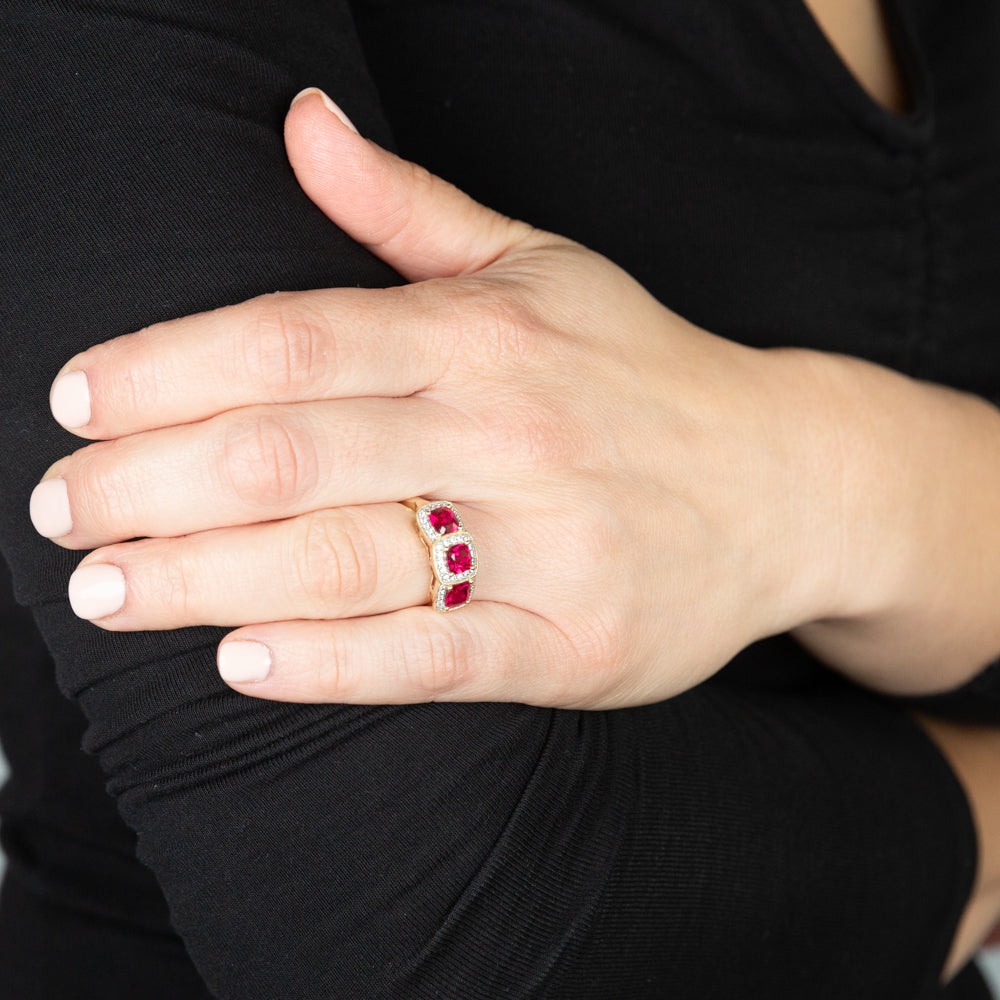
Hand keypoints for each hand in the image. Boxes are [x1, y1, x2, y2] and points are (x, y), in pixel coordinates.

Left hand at [29, 88, 849, 707]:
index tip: (76, 404)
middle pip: (289, 452)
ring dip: (203, 577)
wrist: (788, 481)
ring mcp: (548, 543)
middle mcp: (510, 430)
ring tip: (108, 589)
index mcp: (485, 334)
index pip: (290, 341)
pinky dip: (331, 663)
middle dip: (149, 483)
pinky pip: (436, 655)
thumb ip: (409, 208)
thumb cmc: (641, 374)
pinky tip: (242, 661)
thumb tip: (300, 120)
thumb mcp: (540, 267)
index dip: (163, 370)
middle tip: (62, 512)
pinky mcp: (577, 641)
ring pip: (345, 556)